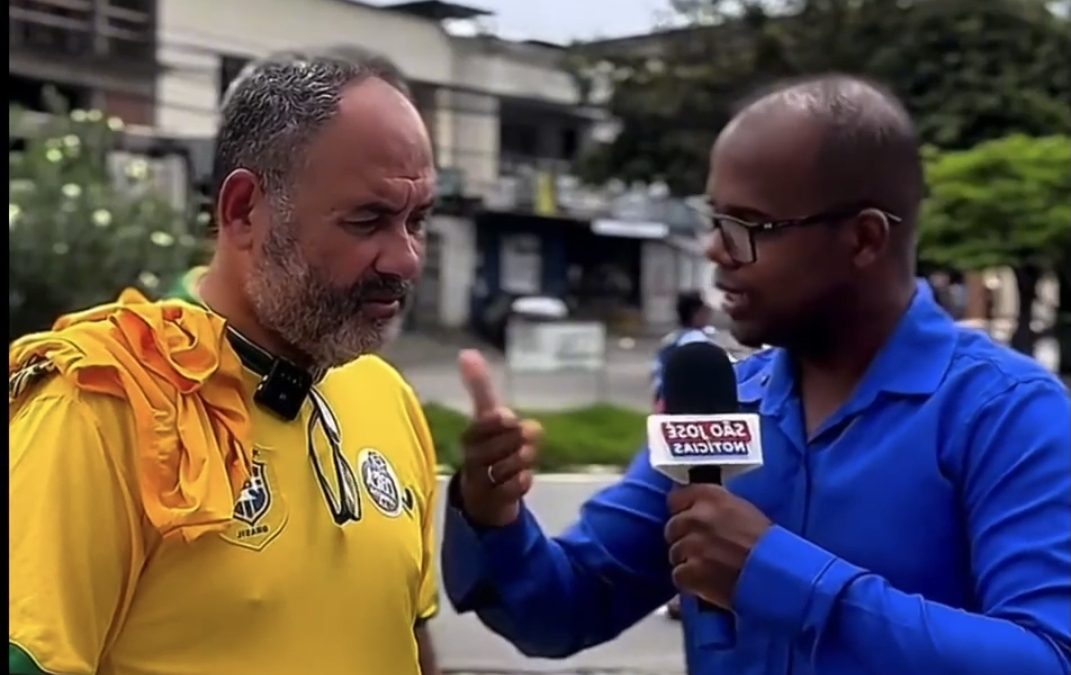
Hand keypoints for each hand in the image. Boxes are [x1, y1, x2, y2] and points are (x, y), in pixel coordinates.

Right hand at [456, 349, 542, 527]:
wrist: (484, 495)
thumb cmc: (487, 448)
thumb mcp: (485, 418)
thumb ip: (479, 388)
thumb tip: (466, 352)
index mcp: (471, 437)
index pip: (480, 427)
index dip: (494, 422)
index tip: (508, 415)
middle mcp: (473, 459)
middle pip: (494, 448)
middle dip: (514, 439)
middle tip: (529, 432)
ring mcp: (483, 482)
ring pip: (504, 469)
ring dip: (521, 460)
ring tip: (528, 453)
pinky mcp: (495, 502)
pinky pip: (509, 492)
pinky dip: (520, 483)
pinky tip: (526, 477)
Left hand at [664, 484, 772, 608]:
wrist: (778, 575)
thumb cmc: (768, 544)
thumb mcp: (743, 511)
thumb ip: (715, 507)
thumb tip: (695, 509)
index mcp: (712, 498)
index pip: (676, 498)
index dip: (681, 511)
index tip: (686, 519)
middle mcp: (698, 517)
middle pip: (673, 527)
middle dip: (684, 539)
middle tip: (703, 550)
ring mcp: (692, 545)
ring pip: (675, 552)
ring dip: (688, 561)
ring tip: (710, 568)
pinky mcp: (690, 572)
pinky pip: (679, 575)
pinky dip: (690, 582)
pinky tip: (708, 583)